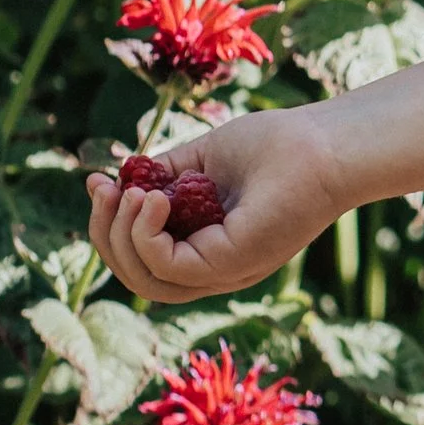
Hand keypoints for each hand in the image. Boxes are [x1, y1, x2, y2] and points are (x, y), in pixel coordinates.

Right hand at [86, 105, 342, 306]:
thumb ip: (163, 177)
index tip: (98, 182)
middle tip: (105, 190)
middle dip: (106, 234)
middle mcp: (215, 268)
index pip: (143, 259)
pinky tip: (154, 198)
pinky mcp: (233, 264)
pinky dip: (147, 235)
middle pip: (138, 277)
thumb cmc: (276, 145)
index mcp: (208, 247)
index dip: (110, 226)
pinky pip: (169, 268)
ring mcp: (225, 271)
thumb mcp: (202, 159)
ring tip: (133, 194)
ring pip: (147, 281)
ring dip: (122, 236)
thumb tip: (116, 182)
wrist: (326, 143)